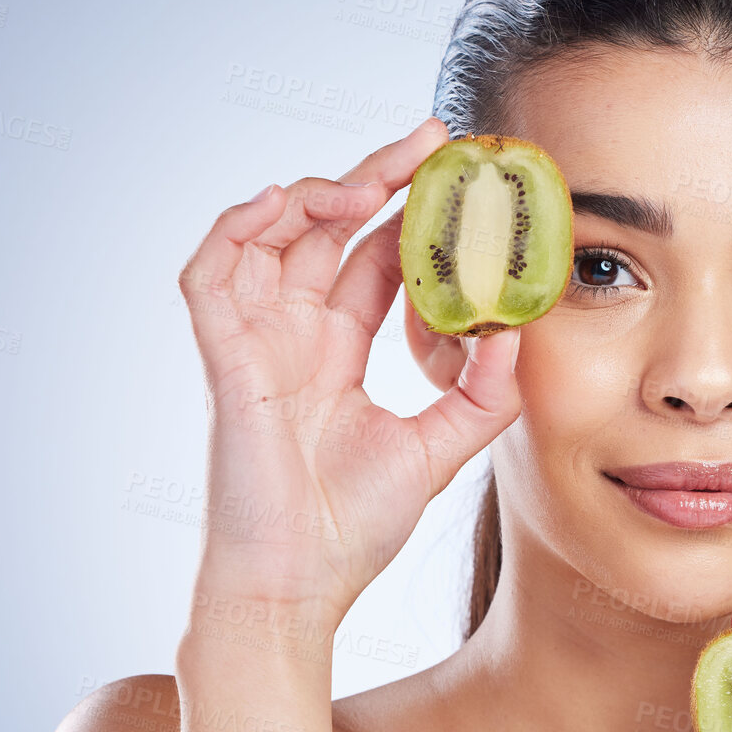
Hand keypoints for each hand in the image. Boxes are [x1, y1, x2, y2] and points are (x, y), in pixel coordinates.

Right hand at [177, 117, 521, 618]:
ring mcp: (256, 344)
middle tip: (431, 143)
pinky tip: (285, 202)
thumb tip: (520, 328)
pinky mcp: (225, 360)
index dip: (412, 216)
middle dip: (375, 180)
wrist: (297, 589)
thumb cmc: (352, 531)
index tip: (461, 181)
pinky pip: (211, 273)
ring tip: (376, 179)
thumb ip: (482, 394)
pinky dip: (237, 228)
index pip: (375, 261)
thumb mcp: (441, 450)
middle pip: (328, 232)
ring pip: (270, 236)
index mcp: (337, 353)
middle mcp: (294, 337)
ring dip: (319, 195)